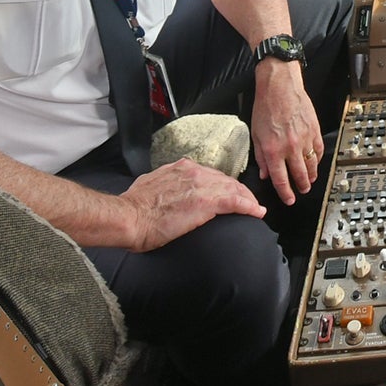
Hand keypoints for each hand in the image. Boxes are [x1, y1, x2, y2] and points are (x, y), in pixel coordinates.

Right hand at [121, 158, 263, 251]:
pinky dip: (249, 206)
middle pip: (225, 180)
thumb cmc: (133, 208)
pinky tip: (257, 212)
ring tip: (255, 208)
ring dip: (247, 199)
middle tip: (248, 202)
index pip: (210, 174)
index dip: (222, 184)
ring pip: (234, 189)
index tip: (228, 192)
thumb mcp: (150, 186)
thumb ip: (164, 185)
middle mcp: (193, 172)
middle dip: (239, 190)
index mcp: (180, 169)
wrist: (129, 217)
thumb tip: (165, 193)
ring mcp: (201, 186)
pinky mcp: (206, 202)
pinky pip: (235, 202)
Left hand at [252, 58, 323, 205]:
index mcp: (273, 151)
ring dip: (311, 176)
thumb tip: (265, 174)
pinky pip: (319, 151)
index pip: (281, 180)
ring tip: (310, 181)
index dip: (286, 193)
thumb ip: (261, 157)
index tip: (289, 200)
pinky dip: (318, 159)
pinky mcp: (314, 131)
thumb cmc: (266, 107)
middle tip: (301, 192)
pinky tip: (315, 163)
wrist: (280, 86)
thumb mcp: (256, 134)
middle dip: (301, 187)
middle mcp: (290, 148)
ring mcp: (305, 140)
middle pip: (299, 176)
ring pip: (312, 165)